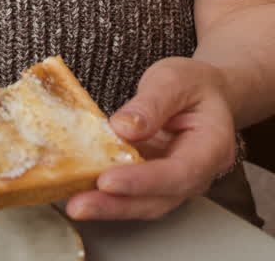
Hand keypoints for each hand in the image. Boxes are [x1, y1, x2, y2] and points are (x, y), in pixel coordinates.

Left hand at [66, 57, 235, 220]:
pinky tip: (81, 189)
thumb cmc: (195, 84)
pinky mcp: (154, 180)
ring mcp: (175, 181)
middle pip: (159, 199)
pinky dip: (107, 194)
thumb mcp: (174, 79)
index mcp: (211, 146)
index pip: (178, 173)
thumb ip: (152, 102)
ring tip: (75, 203)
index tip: (108, 181)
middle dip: (117, 205)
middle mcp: (196, 173)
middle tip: (80, 204)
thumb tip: (124, 127)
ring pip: (144, 203)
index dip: (143, 181)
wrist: (204, 92)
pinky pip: (133, 192)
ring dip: (108, 206)